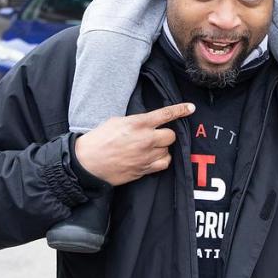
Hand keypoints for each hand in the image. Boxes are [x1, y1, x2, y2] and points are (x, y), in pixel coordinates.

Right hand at [75, 102, 194, 185]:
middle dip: (166, 134)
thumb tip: (148, 122)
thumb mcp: (116, 121)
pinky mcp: (143, 170)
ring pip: (168, 151)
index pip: (165, 114)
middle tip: (156, 135)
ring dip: (162, 148)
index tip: (190, 108)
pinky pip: (163, 164)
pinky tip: (153, 158)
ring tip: (150, 148)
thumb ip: (136, 121)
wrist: (87, 163)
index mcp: (137, 123)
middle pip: (171, 135)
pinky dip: (161, 160)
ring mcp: (145, 156)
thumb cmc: (99, 139)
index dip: (180, 110)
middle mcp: (145, 140)